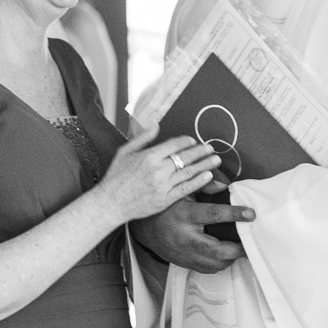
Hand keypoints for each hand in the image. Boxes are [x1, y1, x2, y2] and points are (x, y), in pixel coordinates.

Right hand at [95, 124, 221, 223]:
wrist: (111, 203)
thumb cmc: (116, 177)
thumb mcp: (124, 152)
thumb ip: (142, 138)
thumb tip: (156, 125)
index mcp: (148, 156)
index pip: (174, 145)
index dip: (186, 142)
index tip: (193, 141)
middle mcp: (158, 170)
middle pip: (185, 157)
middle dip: (201, 151)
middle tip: (212, 148)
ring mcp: (162, 185)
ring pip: (188, 172)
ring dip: (204, 165)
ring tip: (216, 160)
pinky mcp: (165, 199)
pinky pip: (186, 189)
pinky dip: (198, 181)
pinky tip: (208, 176)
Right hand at [133, 196, 254, 273]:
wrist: (143, 228)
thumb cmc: (164, 208)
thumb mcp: (180, 192)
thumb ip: (203, 187)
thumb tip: (225, 188)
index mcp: (185, 215)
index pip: (214, 215)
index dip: (234, 214)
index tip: (251, 214)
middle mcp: (185, 237)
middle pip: (217, 250)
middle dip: (237, 249)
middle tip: (250, 243)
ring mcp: (184, 253)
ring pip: (214, 264)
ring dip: (230, 259)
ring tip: (239, 250)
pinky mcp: (183, 262)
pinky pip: (206, 269)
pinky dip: (218, 264)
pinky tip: (224, 256)